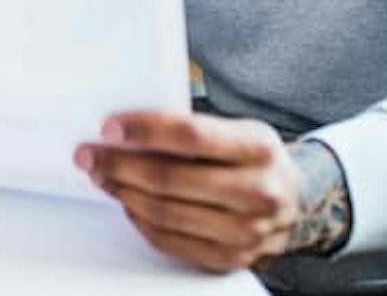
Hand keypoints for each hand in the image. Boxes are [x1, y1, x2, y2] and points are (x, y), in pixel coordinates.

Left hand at [76, 112, 348, 273]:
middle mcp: (258, 192)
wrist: (297, 201)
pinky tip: (127, 202)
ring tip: (102, 175)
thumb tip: (125, 129)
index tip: (109, 128)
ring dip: (122, 192)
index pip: (190, 135)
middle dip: (118, 164)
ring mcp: (247, 232)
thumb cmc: (253, 158)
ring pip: (164, 213)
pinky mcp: (230, 259)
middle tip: (89, 154)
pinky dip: (139, 220)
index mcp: (258, 147)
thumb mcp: (238, 129)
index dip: (143, 130)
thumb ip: (191, 129)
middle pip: (169, 179)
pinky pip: (170, 241)